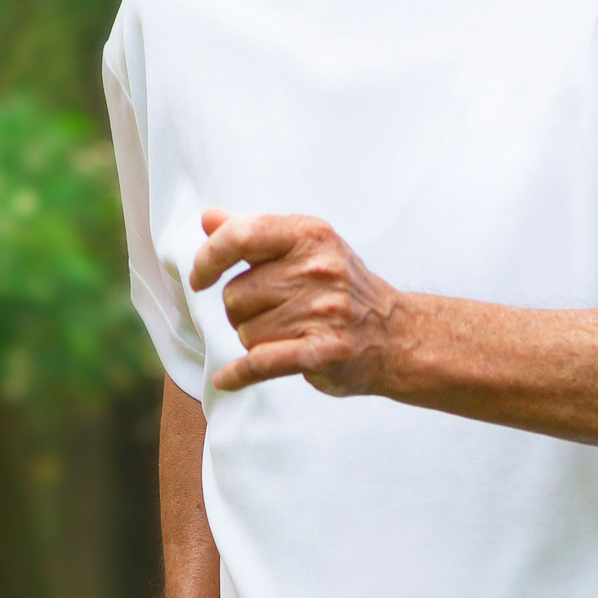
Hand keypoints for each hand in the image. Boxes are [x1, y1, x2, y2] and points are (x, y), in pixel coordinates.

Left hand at [188, 209, 406, 396]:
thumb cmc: (342, 288)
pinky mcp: (325, 352)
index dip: (209, 258)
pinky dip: (238, 374)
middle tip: (274, 313)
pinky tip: (226, 379)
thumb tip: (207, 218)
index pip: (241, 236)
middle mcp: (319, 269)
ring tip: (288, 334)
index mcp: (310, 235)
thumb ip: (254, 232)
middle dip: (242, 311)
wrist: (397, 334)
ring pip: (246, 332)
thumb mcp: (306, 248)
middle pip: (236, 295)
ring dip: (255, 340)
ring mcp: (324, 311)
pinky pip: (260, 363)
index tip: (201, 278)